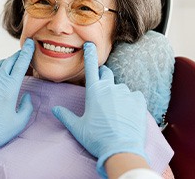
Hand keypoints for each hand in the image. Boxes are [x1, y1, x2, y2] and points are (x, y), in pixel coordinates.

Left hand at [0, 38, 34, 173]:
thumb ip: (27, 106)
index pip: (21, 64)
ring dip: (6, 62)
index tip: (31, 43)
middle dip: (18, 55)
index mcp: (10, 87)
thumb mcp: (20, 121)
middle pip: (9, 61)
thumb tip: (27, 96)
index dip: (27, 52)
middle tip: (23, 52)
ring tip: (11, 63)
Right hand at [52, 42, 146, 176]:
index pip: (91, 67)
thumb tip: (55, 109)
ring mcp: (126, 93)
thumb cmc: (97, 138)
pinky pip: (134, 95)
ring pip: (120, 87)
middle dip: (103, 76)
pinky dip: (130, 100)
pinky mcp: (138, 100)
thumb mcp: (78, 128)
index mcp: (95, 92)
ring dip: (116, 93)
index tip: (89, 44)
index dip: (89, 54)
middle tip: (101, 87)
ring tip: (115, 110)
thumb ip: (66, 116)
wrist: (122, 150)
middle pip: (106, 73)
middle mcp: (110, 88)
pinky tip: (128, 111)